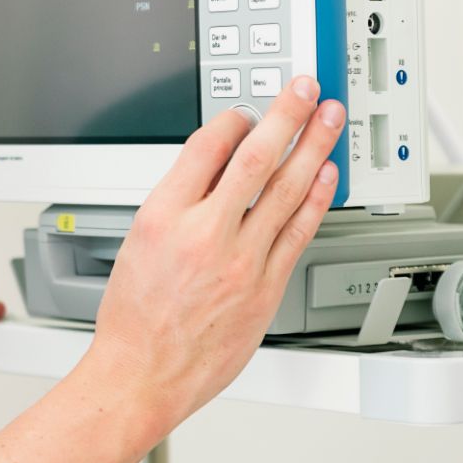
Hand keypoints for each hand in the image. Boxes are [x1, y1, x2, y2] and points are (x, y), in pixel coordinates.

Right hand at [88, 76, 344, 433]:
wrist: (142, 372)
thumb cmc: (133, 317)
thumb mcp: (136, 242)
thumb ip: (176, 205)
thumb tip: (212, 173)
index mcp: (161, 216)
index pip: (205, 148)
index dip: (232, 120)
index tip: (245, 110)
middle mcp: (203, 233)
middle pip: (255, 158)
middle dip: (286, 116)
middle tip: (304, 90)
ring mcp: (239, 261)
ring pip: (285, 190)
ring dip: (314, 147)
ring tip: (328, 121)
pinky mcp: (265, 287)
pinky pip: (298, 232)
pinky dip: (315, 199)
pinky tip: (326, 176)